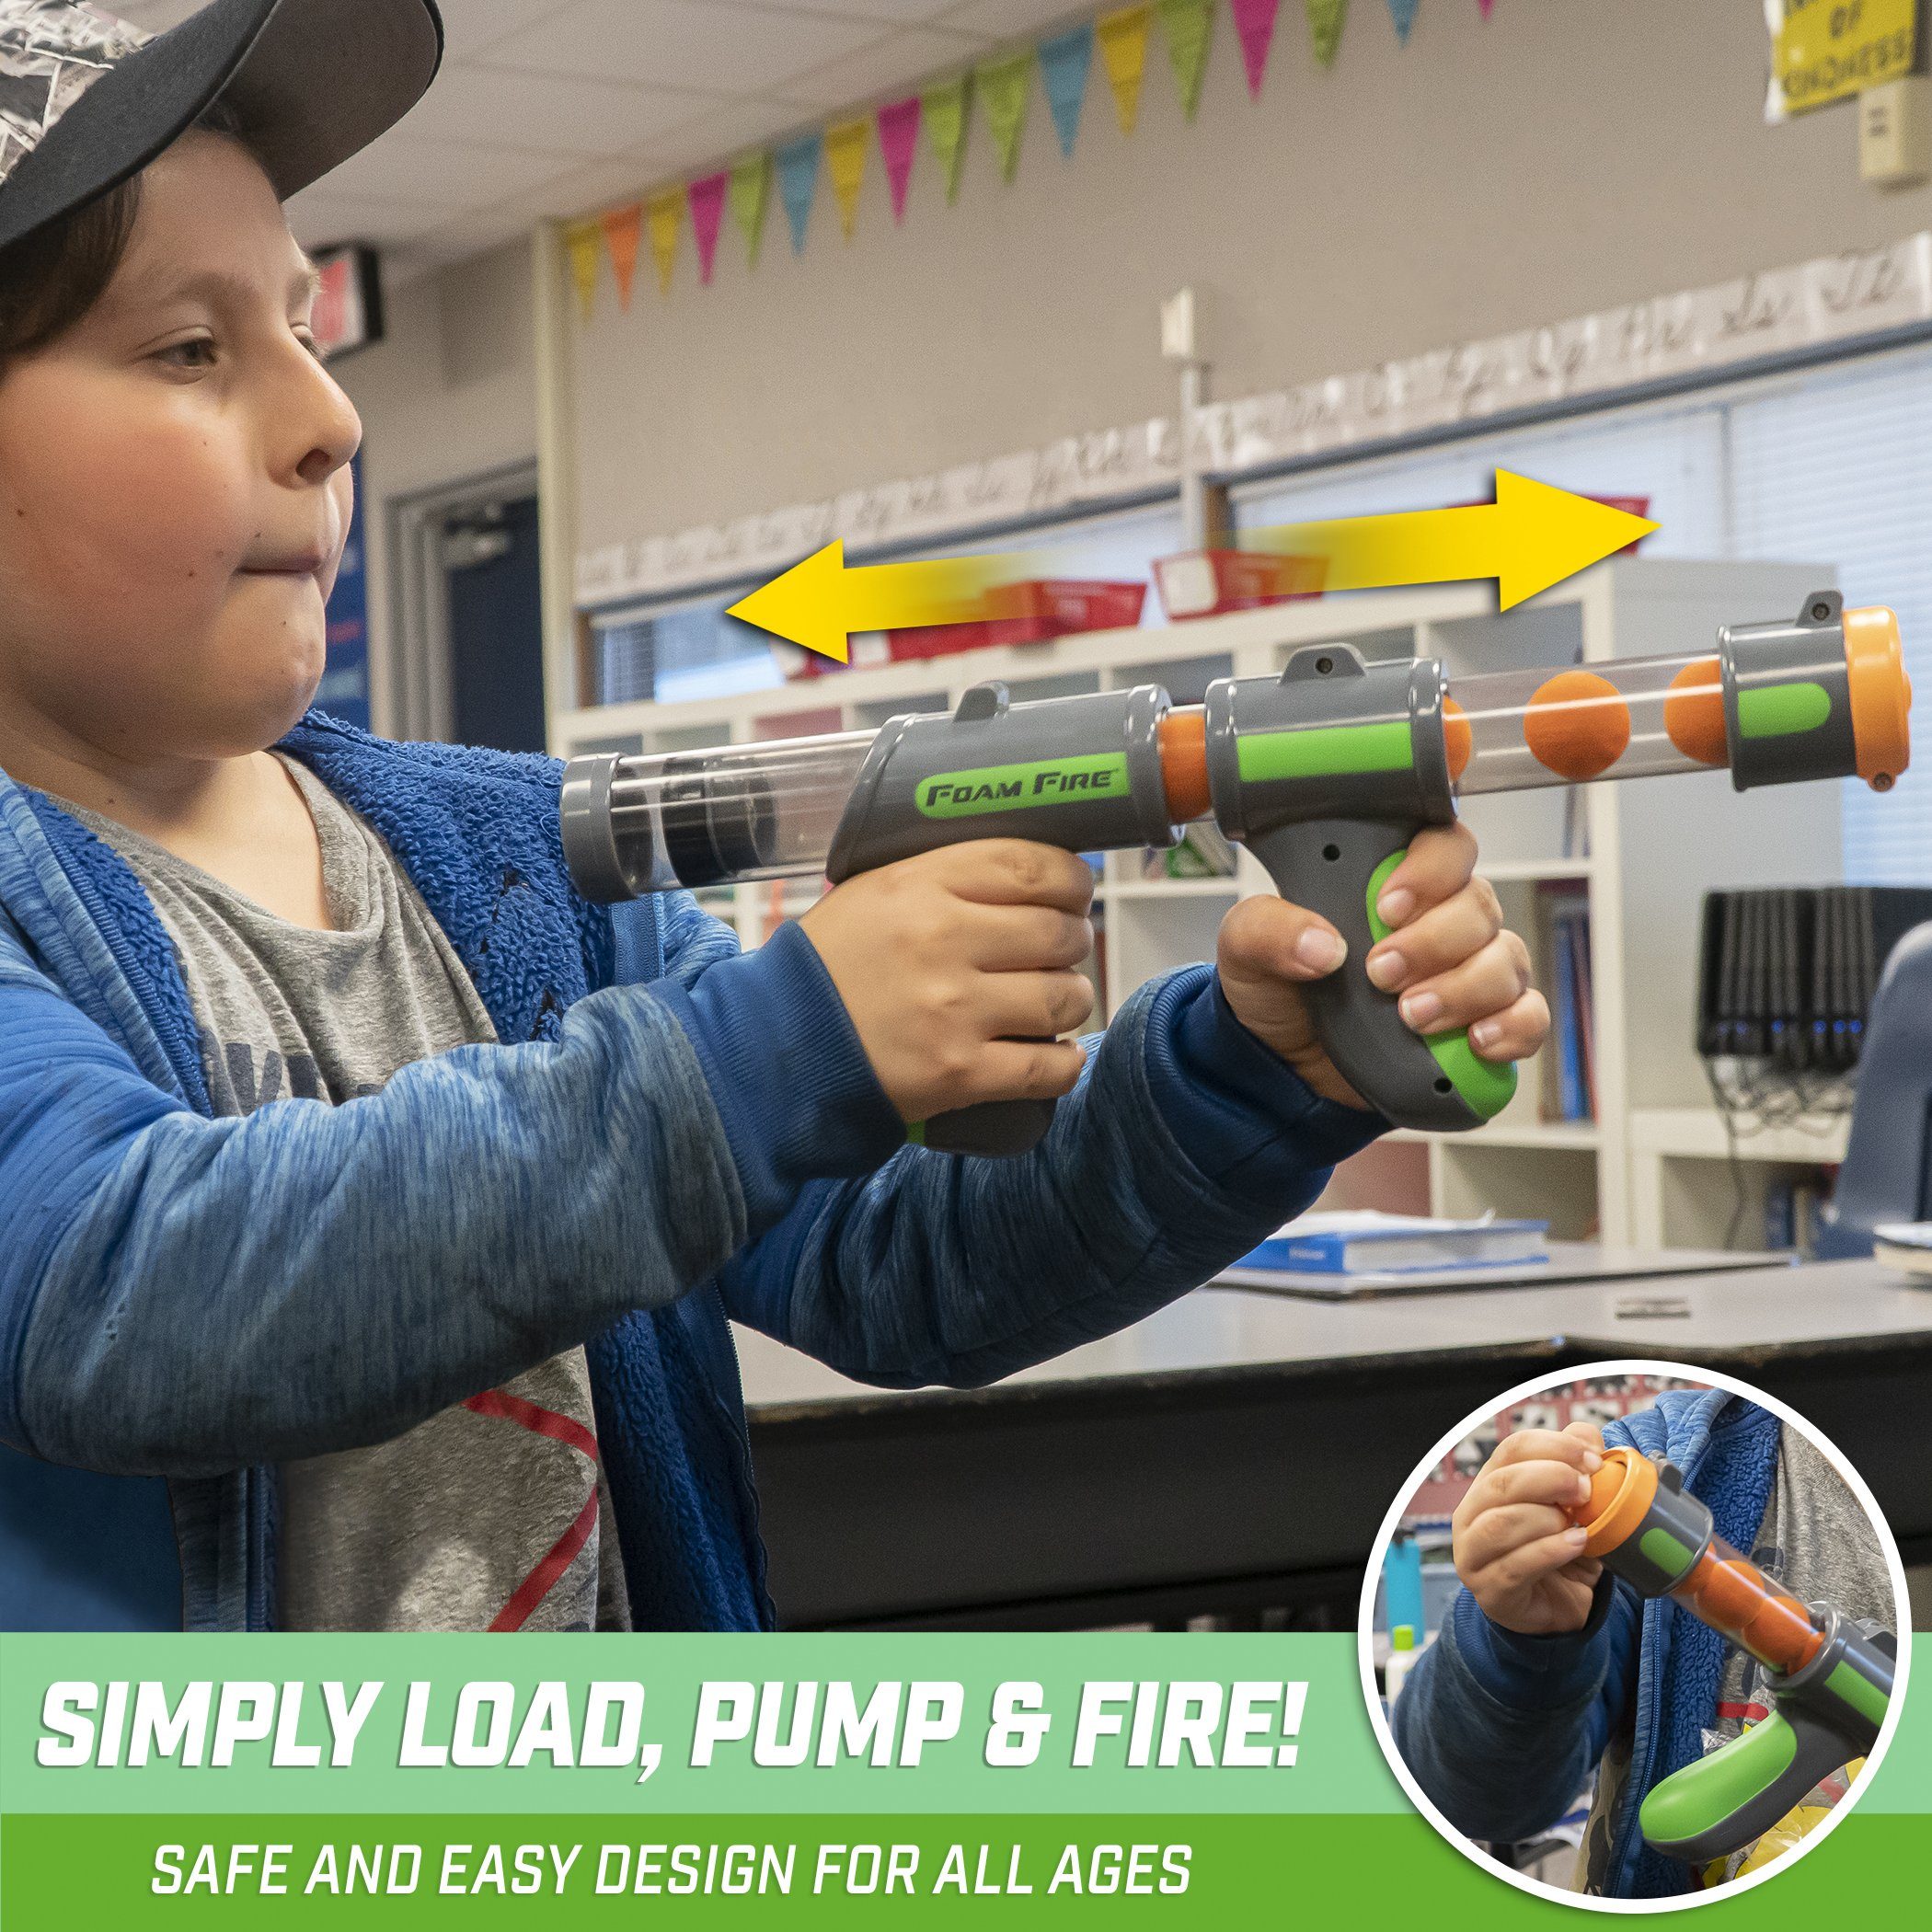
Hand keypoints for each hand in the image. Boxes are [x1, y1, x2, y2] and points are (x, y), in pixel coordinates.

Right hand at [799, 840, 1095, 1125]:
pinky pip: (1049, 1067)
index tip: (1074, 893)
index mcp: (919, 885)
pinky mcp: (958, 1073)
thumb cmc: (828, 967)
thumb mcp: (872, 894)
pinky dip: (1064, 1062)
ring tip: (1053, 1002)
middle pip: (1058, 932)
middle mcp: (941, 941)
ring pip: (1065, 997)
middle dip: (1073, 941)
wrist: (771, 1048)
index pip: (1032, 865)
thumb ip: (943, 876)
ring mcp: (953, 1011)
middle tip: (1060, 950)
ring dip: (1072, 1000)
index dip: (1071, 880)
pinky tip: (1055, 1054)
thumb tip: (1030, 873)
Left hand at [1214, 822, 1548, 1107]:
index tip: (1388, 906)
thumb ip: (1271, 930)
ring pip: (1506, 961)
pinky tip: (1476, 1041)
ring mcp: (1471, 971)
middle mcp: (1445, 919)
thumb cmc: (1277, 987)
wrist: (1282, 1065)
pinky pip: (1529, 1017)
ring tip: (1410, 1017)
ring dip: (1463, 989)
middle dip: (1433, 943)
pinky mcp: (1484, 1024)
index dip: (1430, 870)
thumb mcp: (1247, 950)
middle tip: (1380, 973)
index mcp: (1395, 881)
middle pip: (1478, 906)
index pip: (1445, 846)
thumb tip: (1322, 945)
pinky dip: (1511, 1028)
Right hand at [1453, 1423, 1607, 1635]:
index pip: (1511, 1449)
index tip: (1593, 1461)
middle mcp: (1472, 1515)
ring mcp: (1474, 1554)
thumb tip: (1585, 1436)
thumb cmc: (1559, 1548)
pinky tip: (1576, 1546)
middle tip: (1586, 1490)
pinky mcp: (1489, 1590)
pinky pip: (1514, 1566)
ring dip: (1547, 1520)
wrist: (1557, 1607)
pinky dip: (1550, 1552)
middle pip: (1502, 1483)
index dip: (1554, 1447)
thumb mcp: (1573, 1506)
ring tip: (1579, 1527)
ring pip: (1500, 1524)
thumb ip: (1576, 1466)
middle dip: (1551, 1479)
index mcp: (1490, 1484)